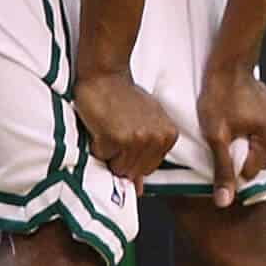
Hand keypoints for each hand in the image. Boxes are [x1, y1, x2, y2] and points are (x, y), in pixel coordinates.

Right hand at [75, 70, 180, 190]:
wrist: (107, 76)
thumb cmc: (125, 99)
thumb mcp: (145, 124)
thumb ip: (146, 155)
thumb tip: (139, 190)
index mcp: (168, 136)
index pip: (148, 169)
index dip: (132, 158)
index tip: (126, 139)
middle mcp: (156, 139)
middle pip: (132, 172)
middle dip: (119, 158)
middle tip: (116, 133)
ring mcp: (136, 139)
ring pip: (116, 167)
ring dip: (107, 152)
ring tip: (109, 129)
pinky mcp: (115, 138)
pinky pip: (101, 156)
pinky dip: (96, 145)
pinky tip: (101, 127)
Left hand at [197, 67, 265, 207]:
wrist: (230, 66)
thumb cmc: (220, 95)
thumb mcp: (216, 135)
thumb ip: (223, 170)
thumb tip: (225, 201)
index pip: (251, 171)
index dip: (232, 161)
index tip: (222, 145)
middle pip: (260, 160)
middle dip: (243, 152)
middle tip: (228, 133)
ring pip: (264, 149)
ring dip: (250, 144)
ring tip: (236, 124)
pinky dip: (256, 134)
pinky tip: (244, 120)